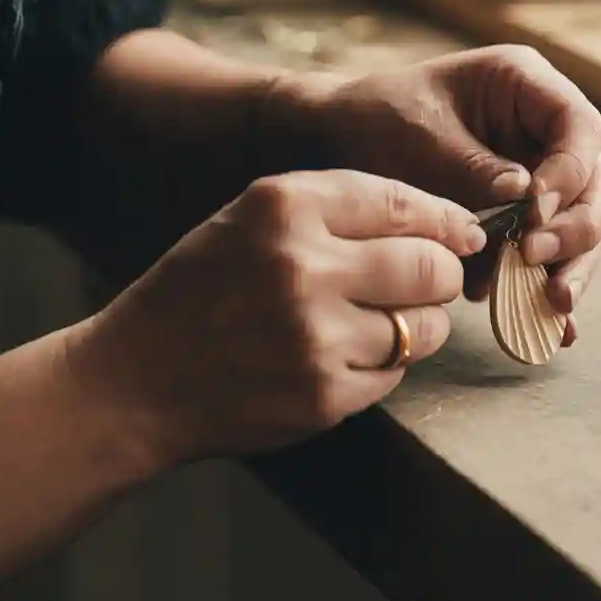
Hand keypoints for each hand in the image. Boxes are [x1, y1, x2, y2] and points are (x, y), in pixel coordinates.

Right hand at [67, 170, 485, 466]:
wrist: (134, 380)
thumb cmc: (202, 290)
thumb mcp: (253, 219)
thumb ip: (340, 210)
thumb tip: (445, 224)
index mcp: (284, 207)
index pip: (403, 203)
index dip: (447, 219)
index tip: (466, 232)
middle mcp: (303, 268)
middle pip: (430, 265)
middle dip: (442, 273)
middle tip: (431, 280)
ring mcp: (317, 338)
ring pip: (425, 326)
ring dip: (421, 324)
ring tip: (381, 322)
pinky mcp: (325, 397)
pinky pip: (396, 374)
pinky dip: (385, 365)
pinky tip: (344, 357)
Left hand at [289, 45, 600, 344]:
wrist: (335, 144)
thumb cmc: (375, 121)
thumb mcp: (420, 138)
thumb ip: (476, 168)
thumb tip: (529, 202)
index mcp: (524, 85)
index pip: (580, 127)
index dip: (570, 171)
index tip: (535, 210)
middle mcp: (542, 131)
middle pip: (596, 182)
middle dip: (577, 227)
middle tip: (535, 257)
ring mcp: (537, 178)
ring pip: (582, 225)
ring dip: (572, 266)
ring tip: (552, 305)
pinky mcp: (522, 221)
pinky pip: (551, 255)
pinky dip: (549, 287)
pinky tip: (555, 328)